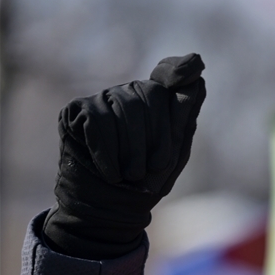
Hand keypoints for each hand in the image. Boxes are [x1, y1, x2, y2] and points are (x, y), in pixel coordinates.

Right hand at [43, 54, 206, 258]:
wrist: (110, 208)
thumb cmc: (147, 181)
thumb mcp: (174, 151)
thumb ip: (183, 116)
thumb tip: (198, 78)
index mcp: (158, 103)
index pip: (170, 75)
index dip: (178, 69)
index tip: (194, 66)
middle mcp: (130, 94)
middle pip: (151, 93)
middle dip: (157, 137)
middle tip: (150, 168)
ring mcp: (102, 99)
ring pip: (125, 107)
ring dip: (133, 150)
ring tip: (130, 174)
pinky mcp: (76, 111)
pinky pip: (99, 121)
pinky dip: (108, 152)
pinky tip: (110, 172)